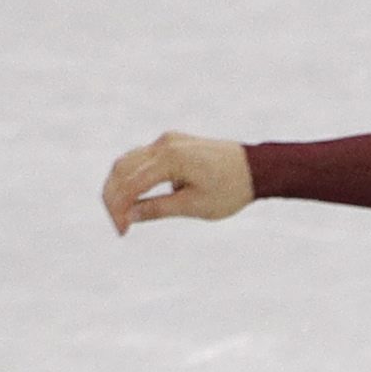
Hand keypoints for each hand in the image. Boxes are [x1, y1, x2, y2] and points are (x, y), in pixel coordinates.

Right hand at [103, 132, 253, 233]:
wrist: (256, 167)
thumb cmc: (230, 189)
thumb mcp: (194, 206)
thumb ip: (159, 208)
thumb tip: (129, 216)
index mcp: (169, 158)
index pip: (130, 183)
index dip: (119, 208)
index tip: (122, 231)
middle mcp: (164, 144)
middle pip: (122, 168)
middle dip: (114, 197)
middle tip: (118, 225)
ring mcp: (167, 140)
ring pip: (129, 160)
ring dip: (120, 186)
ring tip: (122, 214)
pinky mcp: (172, 142)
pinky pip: (143, 158)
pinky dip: (133, 176)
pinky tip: (135, 198)